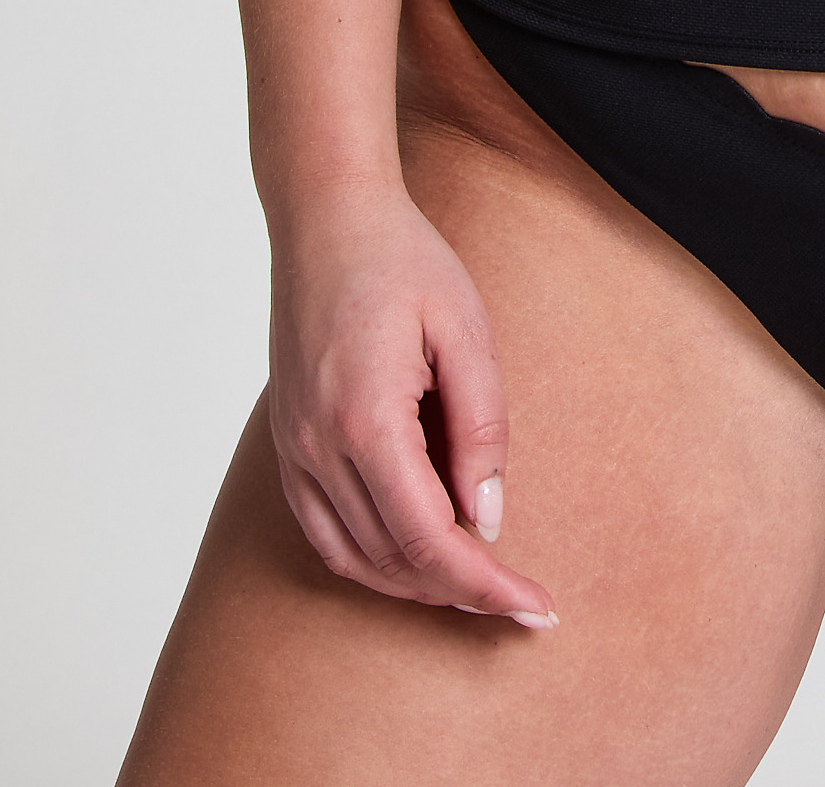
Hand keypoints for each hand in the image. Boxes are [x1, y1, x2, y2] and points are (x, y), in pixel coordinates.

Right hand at [266, 178, 556, 624]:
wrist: (325, 218)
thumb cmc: (403, 261)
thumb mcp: (466, 331)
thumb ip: (481, 429)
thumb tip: (488, 521)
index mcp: (366, 420)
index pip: (430, 540)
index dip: (486, 585)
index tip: (536, 607)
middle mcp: (319, 448)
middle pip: (393, 560)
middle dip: (461, 592)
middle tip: (520, 602)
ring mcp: (294, 450)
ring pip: (354, 558)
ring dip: (417, 583)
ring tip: (478, 583)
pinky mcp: (288, 444)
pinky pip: (325, 531)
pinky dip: (372, 559)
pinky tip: (415, 553)